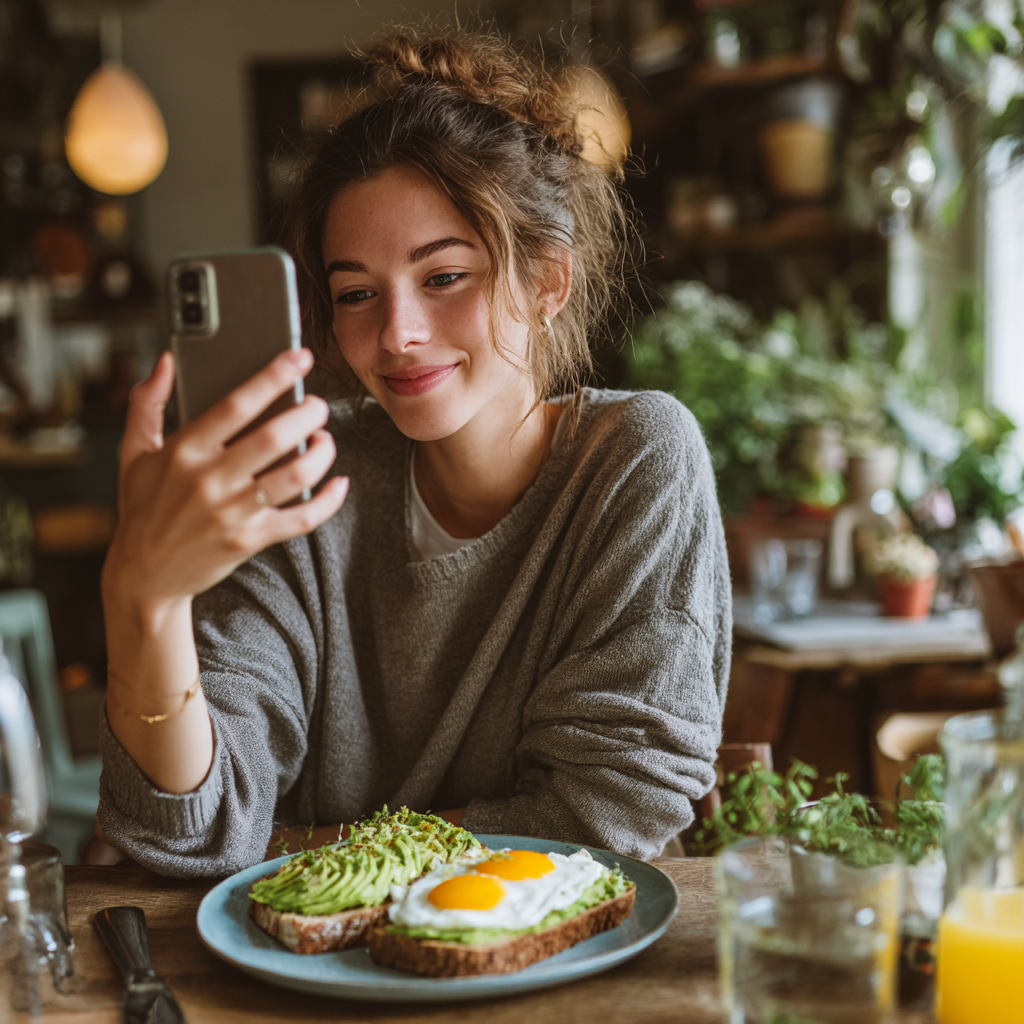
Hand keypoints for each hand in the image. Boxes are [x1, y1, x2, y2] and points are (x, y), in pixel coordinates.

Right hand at [104, 348, 347, 615]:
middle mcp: (208, 481)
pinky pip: (301, 519)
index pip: (235, 405)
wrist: (144, 575)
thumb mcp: (133, 452)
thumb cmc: (143, 507)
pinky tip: (339, 484)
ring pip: (293, 477)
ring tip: (324, 439)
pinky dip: (328, 501)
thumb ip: (148, 403)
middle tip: (319, 405)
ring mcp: (231, 513)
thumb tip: (167, 359)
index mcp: (183, 452)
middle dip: (307, 414)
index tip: (300, 357)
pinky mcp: (249, 541)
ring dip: (320, 454)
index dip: (272, 377)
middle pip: (273, 439)